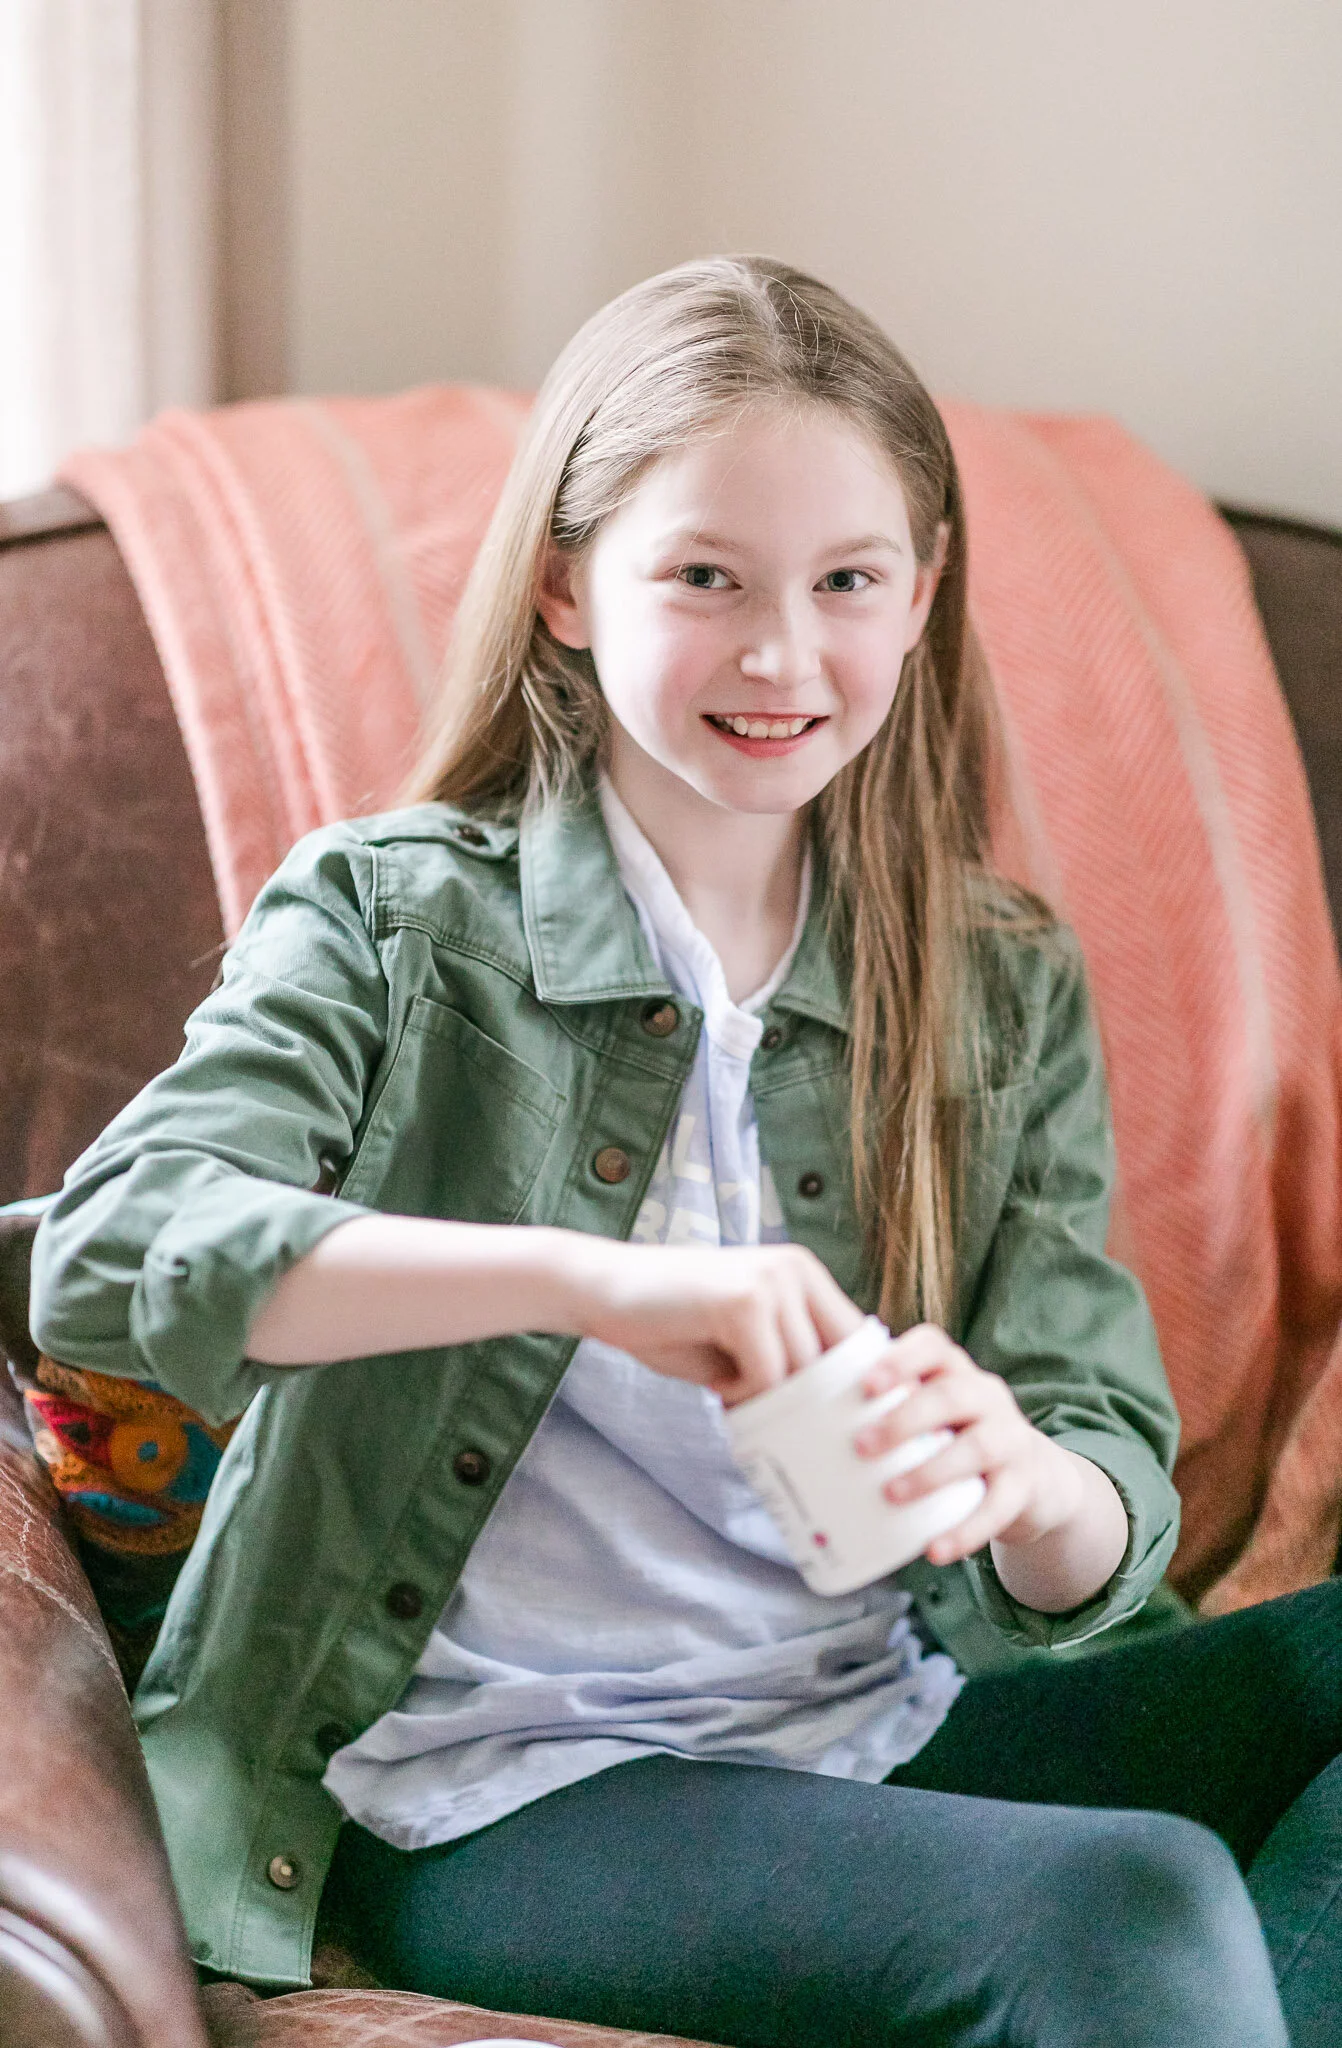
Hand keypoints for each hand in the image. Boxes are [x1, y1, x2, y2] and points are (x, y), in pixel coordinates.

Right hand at [563, 1239, 864, 1404]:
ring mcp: (772, 1281)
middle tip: (778, 1424)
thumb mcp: (744, 1339)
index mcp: (804, 1274)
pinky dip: (742, 1393)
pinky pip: (767, 1375)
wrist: (600, 1290)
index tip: (827, 1424)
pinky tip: (716, 1382)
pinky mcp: (743, 1301)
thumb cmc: (671, 1323)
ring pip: (803, 1373)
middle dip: (812, 1403)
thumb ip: (788, 1360)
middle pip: (838, 1362)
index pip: (857, 1339)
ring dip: (769, 1399)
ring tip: (732, 1392)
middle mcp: (796, 1269)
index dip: (849, 1387)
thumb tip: (839, 1415)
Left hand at [852, 1323, 1086, 1565]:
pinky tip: (935, 1550)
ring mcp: (1012, 1439)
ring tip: (892, 1495)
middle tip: (862, 1447)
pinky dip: (966, 1530)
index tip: (865, 1383)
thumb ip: (887, 1411)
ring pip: (978, 1446)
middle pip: (952, 1394)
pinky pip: (999, 1506)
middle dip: (905, 1419)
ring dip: (931, 1471)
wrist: (1034, 1479)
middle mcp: (987, 1396)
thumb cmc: (957, 1439)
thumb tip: (800, 1431)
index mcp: (955, 1372)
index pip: (932, 1346)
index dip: (900, 1359)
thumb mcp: (932, 1415)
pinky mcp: (1024, 1486)